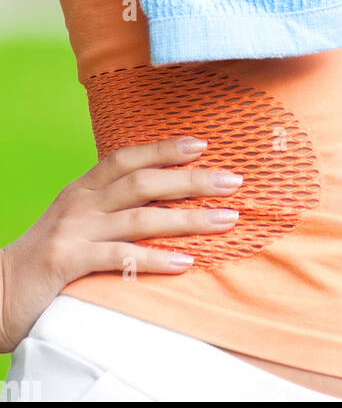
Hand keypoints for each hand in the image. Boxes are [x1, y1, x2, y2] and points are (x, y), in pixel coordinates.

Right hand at [0, 136, 241, 352]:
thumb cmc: (43, 261)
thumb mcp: (75, 223)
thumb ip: (108, 208)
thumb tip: (162, 201)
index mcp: (82, 189)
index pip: (127, 158)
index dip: (164, 149)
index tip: (203, 145)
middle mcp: (79, 203)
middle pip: (143, 182)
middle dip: (191, 180)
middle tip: (232, 181)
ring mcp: (73, 231)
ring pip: (140, 217)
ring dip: (188, 218)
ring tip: (225, 220)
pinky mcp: (67, 262)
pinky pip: (120, 257)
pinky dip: (155, 259)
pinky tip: (184, 262)